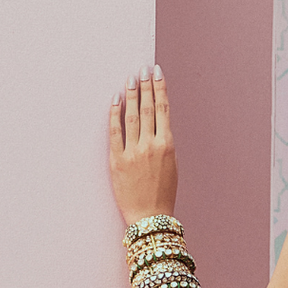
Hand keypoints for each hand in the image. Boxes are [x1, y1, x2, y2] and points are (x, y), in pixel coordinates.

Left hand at [107, 67, 177, 224]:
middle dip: (145, 85)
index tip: (156, 72)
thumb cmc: (163, 195)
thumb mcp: (172, 166)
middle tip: (142, 69)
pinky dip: (115, 114)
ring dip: (131, 95)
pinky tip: (116, 99)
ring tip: (130, 79)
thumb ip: (164, 143)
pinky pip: (115, 132)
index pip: (163, 109)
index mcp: (167, 146)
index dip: (159, 88)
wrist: (150, 219)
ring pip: (132, 116)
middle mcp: (151, 145)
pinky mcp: (117, 161)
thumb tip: (156, 122)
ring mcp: (133, 152)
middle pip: (147, 108)